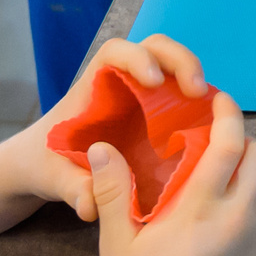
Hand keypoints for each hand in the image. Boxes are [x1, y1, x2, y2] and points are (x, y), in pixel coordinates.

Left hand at [9, 35, 213, 218]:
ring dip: (195, 79)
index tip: (153, 81)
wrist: (43, 169)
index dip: (138, 58)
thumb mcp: (52, 177)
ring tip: (212, 107)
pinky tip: (209, 127)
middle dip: (180, 61)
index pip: (116, 52)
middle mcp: (121, 83)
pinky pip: (181, 97)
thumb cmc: (43, 162)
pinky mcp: (156, 114)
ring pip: (174, 68)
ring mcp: (142, 96)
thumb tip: (93, 205)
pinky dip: (198, 104)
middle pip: (156, 49)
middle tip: (197, 91)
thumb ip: (71, 188)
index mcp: (92, 87)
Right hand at [89, 86, 255, 255]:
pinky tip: (221, 217)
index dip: (229, 114)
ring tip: (214, 184)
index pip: (230, 145)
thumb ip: (113, 192)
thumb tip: (100, 147)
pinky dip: (249, 206)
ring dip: (247, 178)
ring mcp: (252, 240)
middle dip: (245, 142)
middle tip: (216, 143)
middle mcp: (237, 220)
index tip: (218, 98)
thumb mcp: (116, 245)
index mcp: (201, 209)